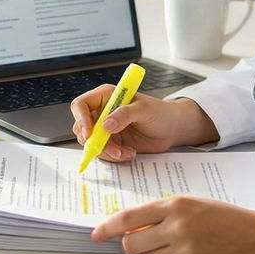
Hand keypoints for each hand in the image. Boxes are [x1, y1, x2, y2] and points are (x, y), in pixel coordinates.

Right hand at [69, 86, 216, 161]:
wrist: (173, 129)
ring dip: (107, 151)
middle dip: (94, 141)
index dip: (81, 119)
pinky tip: (129, 152)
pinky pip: (104, 153)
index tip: (90, 133)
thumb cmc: (161, 112)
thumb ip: (124, 114)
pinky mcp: (113, 143)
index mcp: (106, 97)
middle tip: (111, 148)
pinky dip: (115, 156)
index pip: (81, 105)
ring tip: (125, 151)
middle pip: (82, 128)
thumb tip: (106, 124)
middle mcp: (102, 113)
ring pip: (92, 144)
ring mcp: (106, 129)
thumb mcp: (144, 110)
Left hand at [92, 195, 254, 253]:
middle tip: (139, 245)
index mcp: (174, 205)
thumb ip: (162, 213)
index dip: (107, 228)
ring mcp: (183, 249)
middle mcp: (176, 226)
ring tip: (171, 250)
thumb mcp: (192, 205)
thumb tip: (131, 228)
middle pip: (131, 244)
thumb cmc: (225, 219)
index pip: (128, 217)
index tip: (95, 234)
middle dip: (129, 247)